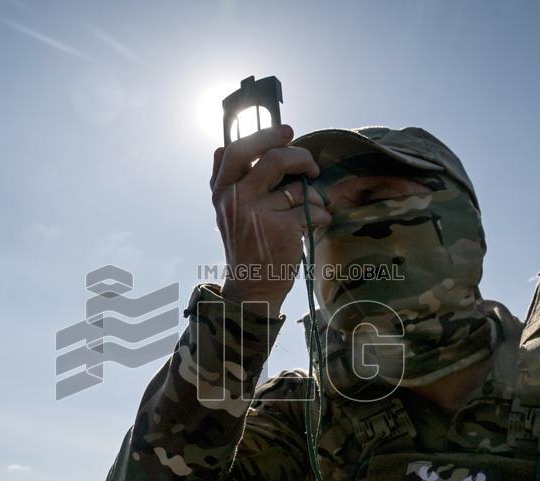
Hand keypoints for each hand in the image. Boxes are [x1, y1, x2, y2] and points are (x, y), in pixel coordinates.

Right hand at [210, 125, 329, 316]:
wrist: (252, 288)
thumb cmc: (245, 246)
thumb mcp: (225, 212)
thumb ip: (223, 180)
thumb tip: (218, 147)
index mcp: (222, 191)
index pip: (238, 149)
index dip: (266, 136)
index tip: (287, 132)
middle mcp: (236, 200)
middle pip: (276, 159)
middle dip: (302, 158)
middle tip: (312, 169)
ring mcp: (258, 214)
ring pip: (299, 187)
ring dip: (314, 196)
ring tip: (311, 210)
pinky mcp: (282, 230)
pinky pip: (312, 208)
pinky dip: (321, 215)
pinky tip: (315, 226)